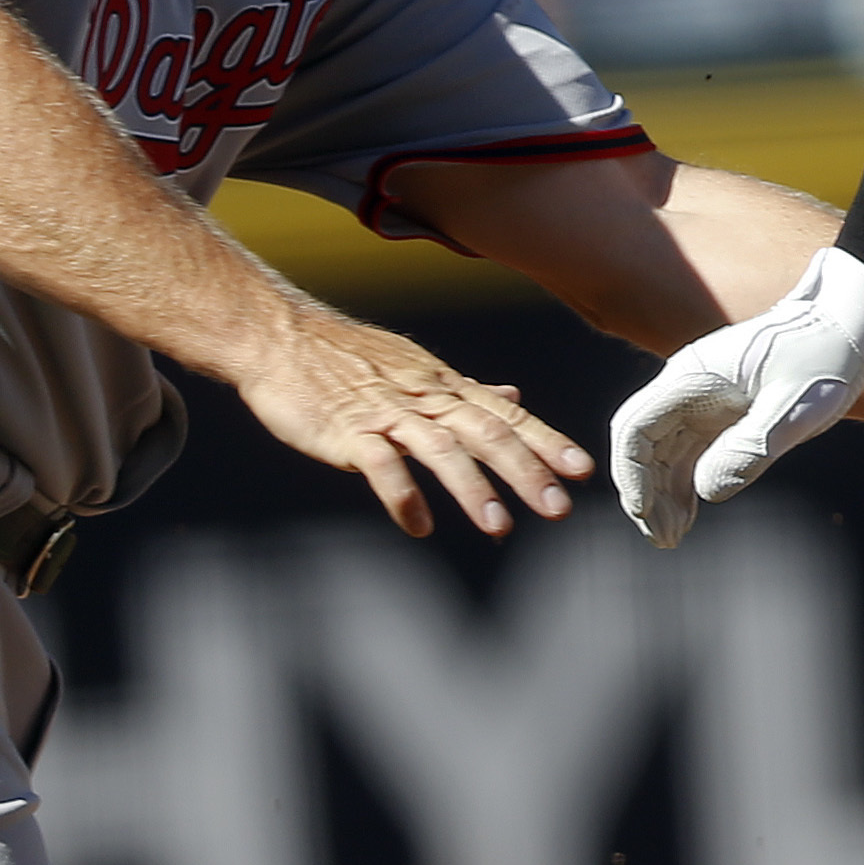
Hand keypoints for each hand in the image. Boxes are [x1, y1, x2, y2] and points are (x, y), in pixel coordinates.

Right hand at [236, 303, 592, 537]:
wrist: (281, 337)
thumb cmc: (348, 357)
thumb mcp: (415, 368)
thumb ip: (464, 390)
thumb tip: (512, 395)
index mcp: (444, 386)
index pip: (506, 414)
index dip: (545, 441)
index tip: (582, 470)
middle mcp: (424, 397)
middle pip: (486, 432)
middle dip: (526, 471)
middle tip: (558, 508)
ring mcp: (385, 412)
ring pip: (440, 447)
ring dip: (472, 487)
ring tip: (500, 527)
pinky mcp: (346, 430)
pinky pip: (379, 463)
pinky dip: (401, 494)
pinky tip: (419, 525)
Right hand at [609, 246, 863, 548]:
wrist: (844, 328)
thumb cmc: (821, 357)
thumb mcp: (794, 406)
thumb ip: (752, 446)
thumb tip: (707, 491)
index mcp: (692, 376)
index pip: (636, 428)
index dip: (633, 474)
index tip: (645, 513)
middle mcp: (687, 387)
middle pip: (643, 445)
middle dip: (646, 493)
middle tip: (665, 540)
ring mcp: (700, 400)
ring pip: (662, 453)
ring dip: (662, 495)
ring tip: (674, 538)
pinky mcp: (720, 413)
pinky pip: (687, 453)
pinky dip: (683, 485)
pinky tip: (689, 515)